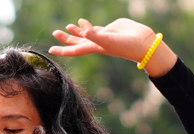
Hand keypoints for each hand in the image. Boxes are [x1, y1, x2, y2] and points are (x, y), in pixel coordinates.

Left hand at [50, 18, 177, 76]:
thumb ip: (92, 34)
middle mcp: (96, 43)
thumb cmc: (125, 45)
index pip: (74, 50)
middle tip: (55, 32)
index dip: (62, 50)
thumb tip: (80, 26)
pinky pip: (95, 29)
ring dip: (75, 32)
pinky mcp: (109, 30)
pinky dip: (88, 27)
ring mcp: (102, 36)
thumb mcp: (107, 40)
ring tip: (67, 27)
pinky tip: (83, 23)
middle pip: (77, 42)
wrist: (142, 43)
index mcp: (93, 48)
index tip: (50, 50)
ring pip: (85, 35)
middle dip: (65, 39)